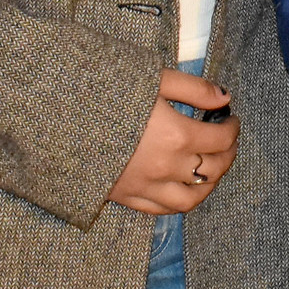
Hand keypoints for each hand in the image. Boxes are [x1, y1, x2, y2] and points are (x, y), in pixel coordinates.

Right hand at [107, 69, 239, 214]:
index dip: (233, 129)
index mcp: (176, 135)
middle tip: (228, 141)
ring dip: (209, 184)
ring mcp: (145, 186)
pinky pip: (161, 209)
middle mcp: (166, 166)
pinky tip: (183, 187)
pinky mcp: (125, 197)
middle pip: (213, 169)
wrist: (55, 116)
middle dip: (228, 155)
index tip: (231, 119)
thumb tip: (224, 97)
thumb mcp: (152, 78)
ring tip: (212, 168)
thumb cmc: (104, 90)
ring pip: (192, 198)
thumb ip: (192, 89)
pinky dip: (180, 201)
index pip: (221, 140)